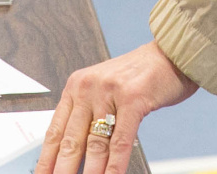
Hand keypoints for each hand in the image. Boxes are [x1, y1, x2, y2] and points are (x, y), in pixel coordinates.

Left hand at [36, 41, 197, 173]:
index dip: (46, 160)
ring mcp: (109, 92)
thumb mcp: (104, 90)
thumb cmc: (138, 76)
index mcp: (77, 86)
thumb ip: (89, 118)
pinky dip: (114, 165)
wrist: (170, 53)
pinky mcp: (132, 98)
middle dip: (62, 171)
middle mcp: (89, 87)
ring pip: (95, 144)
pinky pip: (120, 140)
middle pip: (70, 141)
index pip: (55, 131)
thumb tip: (74, 157)